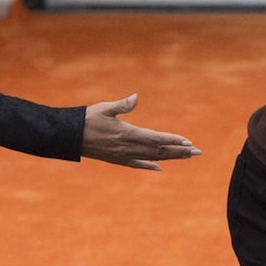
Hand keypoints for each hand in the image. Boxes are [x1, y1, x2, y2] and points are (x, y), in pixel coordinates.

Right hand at [82, 94, 201, 170]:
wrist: (68, 137)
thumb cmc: (86, 119)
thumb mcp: (104, 108)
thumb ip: (122, 105)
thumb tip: (135, 97)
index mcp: (128, 134)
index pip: (157, 139)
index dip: (174, 141)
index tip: (189, 142)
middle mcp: (128, 148)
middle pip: (160, 151)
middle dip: (180, 151)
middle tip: (198, 152)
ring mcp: (123, 155)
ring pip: (152, 158)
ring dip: (170, 158)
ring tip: (186, 157)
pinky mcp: (116, 160)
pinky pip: (136, 164)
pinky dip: (149, 165)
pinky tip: (159, 168)